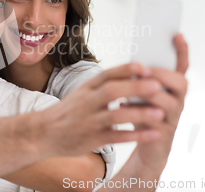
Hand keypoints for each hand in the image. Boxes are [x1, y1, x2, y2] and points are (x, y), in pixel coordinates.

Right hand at [39, 62, 168, 157]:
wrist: (44, 133)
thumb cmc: (69, 111)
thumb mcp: (82, 92)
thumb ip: (104, 84)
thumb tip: (133, 72)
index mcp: (86, 88)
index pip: (106, 74)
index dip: (125, 70)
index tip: (144, 66)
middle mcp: (87, 102)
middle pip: (111, 92)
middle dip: (135, 88)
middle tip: (157, 86)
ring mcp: (89, 121)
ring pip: (115, 116)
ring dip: (138, 114)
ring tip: (160, 113)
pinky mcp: (92, 140)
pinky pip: (116, 138)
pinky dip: (136, 135)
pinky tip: (153, 133)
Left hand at [128, 33, 188, 170]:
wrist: (147, 145)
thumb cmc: (142, 113)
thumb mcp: (140, 92)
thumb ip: (139, 78)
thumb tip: (131, 62)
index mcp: (172, 86)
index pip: (182, 66)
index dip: (182, 51)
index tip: (177, 34)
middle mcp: (178, 99)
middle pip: (180, 82)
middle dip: (161, 75)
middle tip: (144, 71)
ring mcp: (174, 116)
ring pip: (169, 102)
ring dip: (150, 93)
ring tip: (131, 89)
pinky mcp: (165, 132)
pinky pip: (156, 120)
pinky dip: (139, 112)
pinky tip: (123, 106)